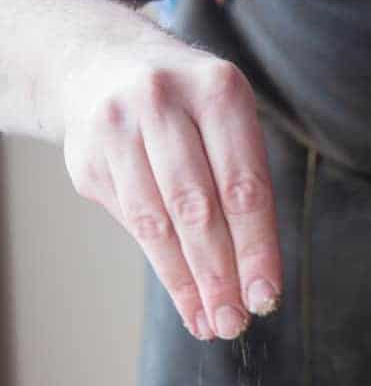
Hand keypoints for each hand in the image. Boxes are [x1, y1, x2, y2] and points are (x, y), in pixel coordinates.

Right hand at [62, 29, 281, 340]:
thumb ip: (244, 184)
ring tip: (211, 321)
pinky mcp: (88, 157)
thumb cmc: (189, 105)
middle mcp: (164, 102)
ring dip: (188, 282)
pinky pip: (132, 223)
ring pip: (158, 222)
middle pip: (199, 207)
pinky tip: (184, 297)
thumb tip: (257, 277)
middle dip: (220, 274)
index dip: (256, 247)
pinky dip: (161, 266)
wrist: (103, 64)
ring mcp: (118, 128)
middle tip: (236, 321)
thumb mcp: (227, 119)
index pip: (243, 184)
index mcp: (218, 90)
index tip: (266, 295)